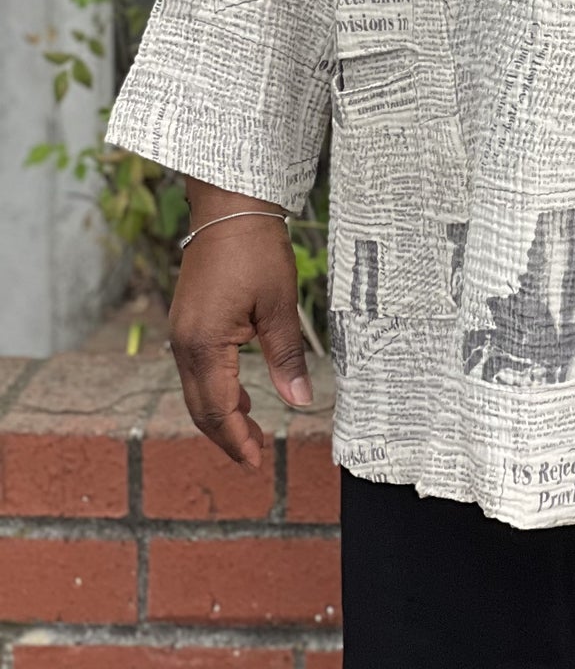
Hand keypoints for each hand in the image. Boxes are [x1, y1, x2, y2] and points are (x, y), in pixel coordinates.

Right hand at [168, 179, 312, 469]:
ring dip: (221, 411)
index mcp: (204, 344)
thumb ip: (286, 357)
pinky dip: (216, 387)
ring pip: (196, 389)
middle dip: (228, 433)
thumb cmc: (256, 250)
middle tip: (256, 453)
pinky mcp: (187, 320)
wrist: (230, 208)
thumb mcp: (279, 305)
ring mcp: (182, 331)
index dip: (237, 439)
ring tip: (252, 427)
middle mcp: (184, 343)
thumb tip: (299, 401)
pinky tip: (240, 389)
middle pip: (201, 406)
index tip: (257, 462)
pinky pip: (197, 368)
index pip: (217, 409)